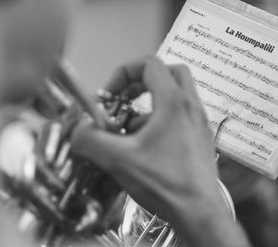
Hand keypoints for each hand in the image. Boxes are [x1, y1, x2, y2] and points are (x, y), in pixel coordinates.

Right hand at [70, 56, 248, 246]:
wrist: (199, 212)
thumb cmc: (165, 182)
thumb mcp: (118, 159)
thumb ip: (90, 140)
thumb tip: (76, 130)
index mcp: (174, 101)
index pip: (150, 64)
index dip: (124, 73)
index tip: (110, 95)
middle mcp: (191, 106)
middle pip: (169, 72)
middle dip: (142, 82)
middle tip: (124, 100)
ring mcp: (199, 123)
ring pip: (176, 96)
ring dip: (149, 106)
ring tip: (129, 131)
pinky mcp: (201, 140)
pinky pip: (181, 117)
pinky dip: (161, 123)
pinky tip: (145, 148)